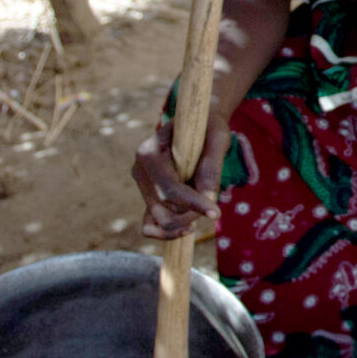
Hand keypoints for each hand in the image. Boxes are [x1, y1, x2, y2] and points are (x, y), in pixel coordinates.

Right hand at [133, 116, 229, 240]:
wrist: (198, 125)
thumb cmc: (208, 127)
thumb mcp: (217, 138)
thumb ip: (212, 166)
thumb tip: (208, 197)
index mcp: (149, 152)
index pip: (168, 188)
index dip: (192, 203)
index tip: (215, 212)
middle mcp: (140, 170)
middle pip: (163, 207)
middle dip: (192, 212)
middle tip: (215, 206)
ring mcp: (141, 186)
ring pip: (159, 219)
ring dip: (185, 220)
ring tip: (205, 208)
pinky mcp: (148, 197)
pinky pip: (150, 225)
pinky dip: (168, 232)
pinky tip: (189, 227)